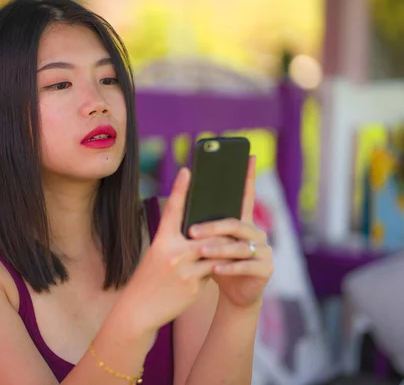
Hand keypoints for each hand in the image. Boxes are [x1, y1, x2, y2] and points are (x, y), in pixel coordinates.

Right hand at [119, 168, 228, 334]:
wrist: (139, 310)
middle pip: (203, 230)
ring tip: (235, 246)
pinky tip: (223, 270)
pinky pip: (214, 270)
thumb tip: (202, 234)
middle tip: (234, 213)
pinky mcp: (193, 284)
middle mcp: (171, 251)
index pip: (171, 209)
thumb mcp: (157, 257)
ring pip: (213, 251)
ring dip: (224, 250)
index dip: (180, 188)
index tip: (188, 170)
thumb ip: (177, 244)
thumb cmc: (149, 280)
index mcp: (160, 241)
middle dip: (219, 225)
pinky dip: (219, 268)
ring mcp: (183, 268)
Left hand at [186, 156, 272, 308]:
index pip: (246, 195)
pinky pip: (246, 266)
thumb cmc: (219, 263)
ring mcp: (264, 250)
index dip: (248, 176)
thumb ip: (204, 226)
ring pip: (239, 246)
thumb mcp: (209, 243)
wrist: (234, 294)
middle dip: (212, 227)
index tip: (250, 156)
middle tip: (191, 231)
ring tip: (200, 251)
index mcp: (243, 222)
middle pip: (234, 224)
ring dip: (218, 249)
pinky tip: (215, 269)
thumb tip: (184, 202)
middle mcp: (256, 233)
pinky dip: (229, 267)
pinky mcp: (265, 269)